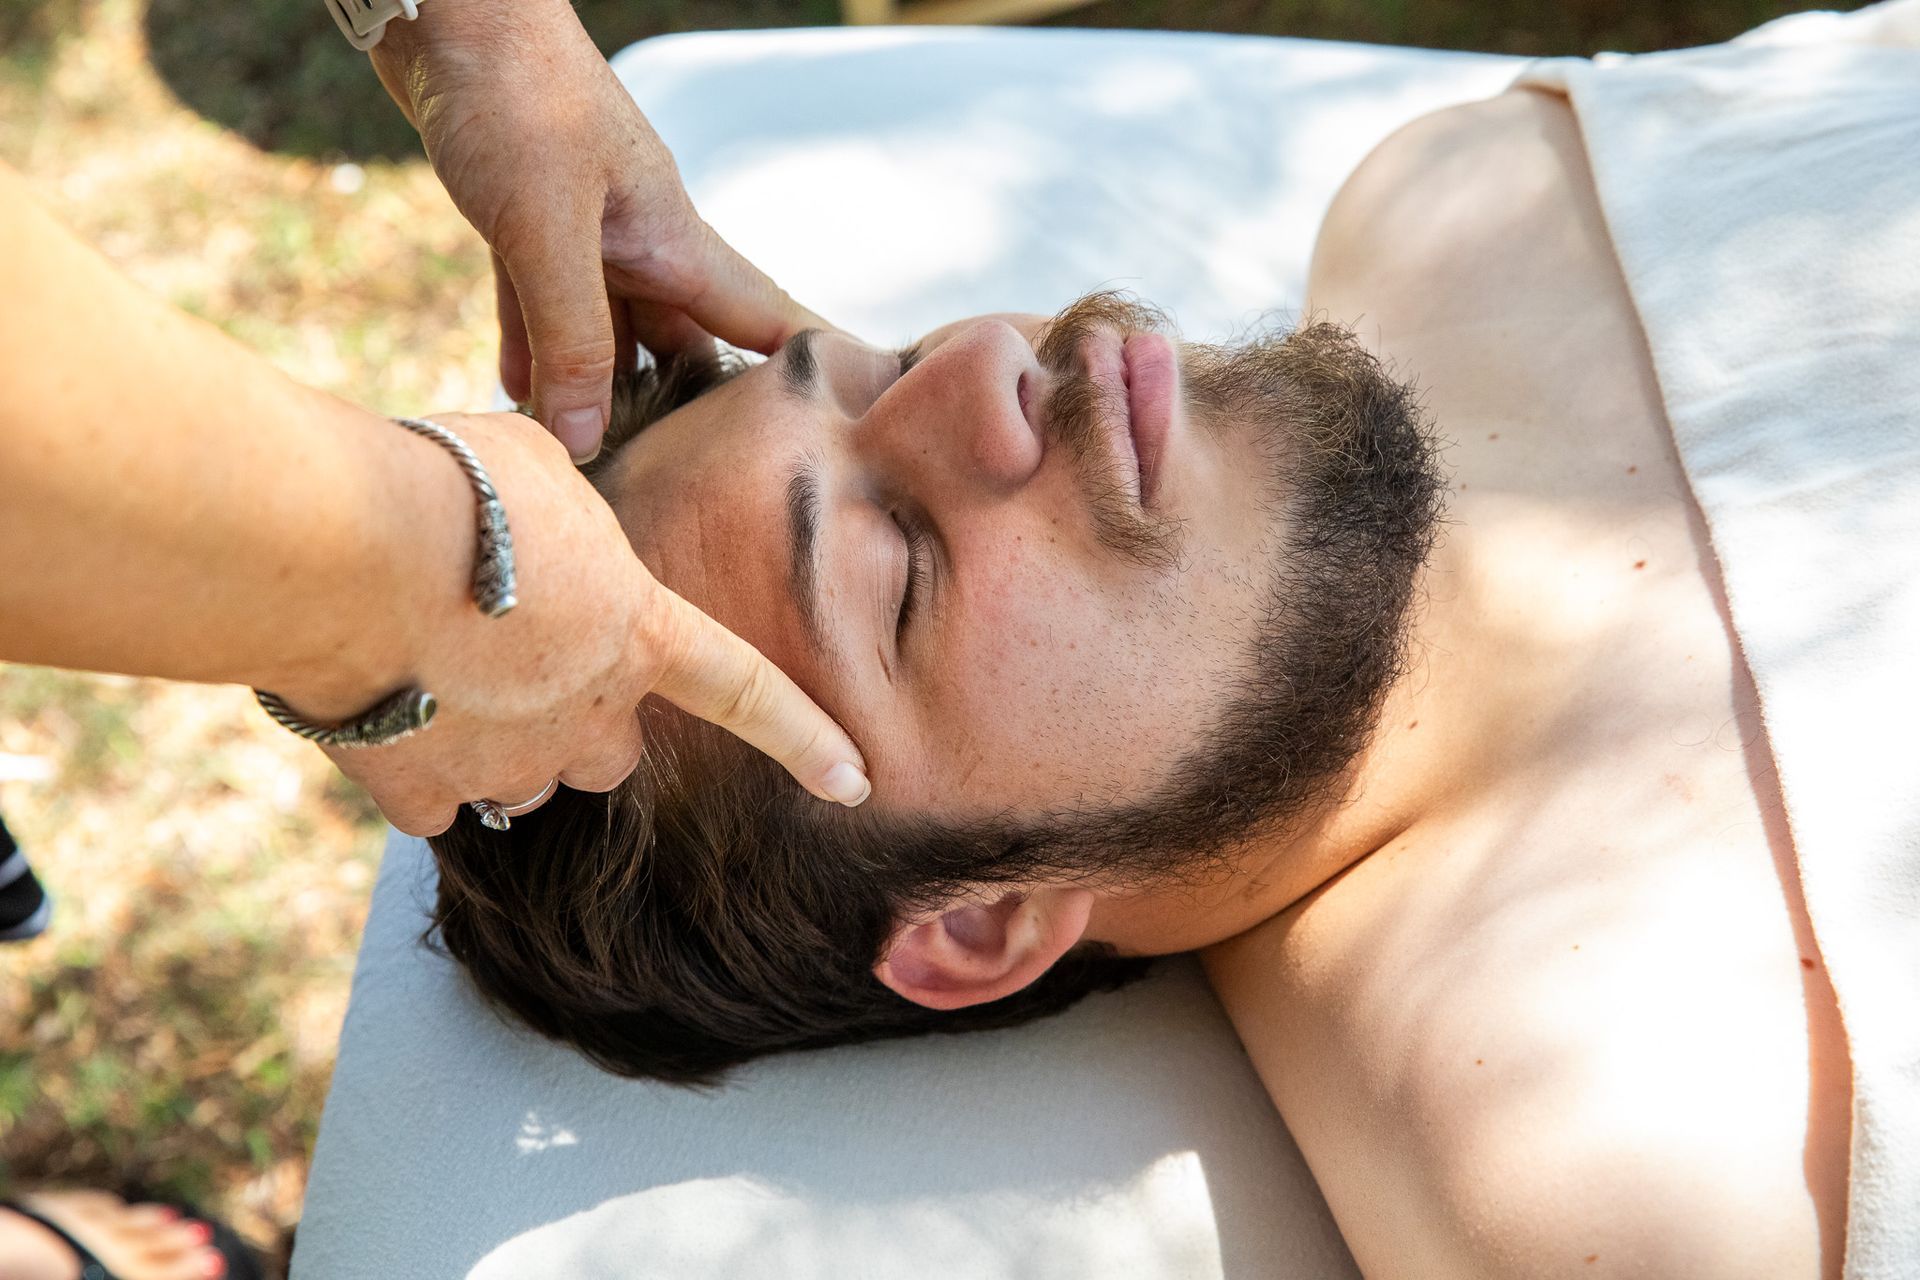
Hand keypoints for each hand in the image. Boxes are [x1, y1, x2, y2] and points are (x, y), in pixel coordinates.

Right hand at [308, 411, 868, 835]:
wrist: (341, 544)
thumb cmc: (451, 483)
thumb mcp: (540, 467)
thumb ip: (568, 517)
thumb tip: (547, 517)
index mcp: (640, 633)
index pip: (747, 694)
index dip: (805, 739)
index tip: (854, 781)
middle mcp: (587, 715)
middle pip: (612, 750)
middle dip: (581, 720)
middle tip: (519, 657)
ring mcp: (505, 763)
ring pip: (524, 782)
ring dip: (499, 745)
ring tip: (436, 669)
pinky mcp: (419, 790)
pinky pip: (433, 803)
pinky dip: (416, 771)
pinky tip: (382, 709)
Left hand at [370, 0, 824, 460]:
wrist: (446, 9)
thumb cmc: (515, 97)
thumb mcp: (546, 229)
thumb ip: (570, 337)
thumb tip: (585, 442)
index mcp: (675, 239)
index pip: (767, 320)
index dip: (810, 372)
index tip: (840, 435)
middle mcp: (641, 240)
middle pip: (683, 344)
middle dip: (688, 413)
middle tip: (688, 489)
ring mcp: (585, 230)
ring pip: (607, 330)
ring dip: (599, 390)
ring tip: (600, 466)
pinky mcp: (523, 218)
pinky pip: (538, 305)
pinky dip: (533, 351)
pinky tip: (521, 400)